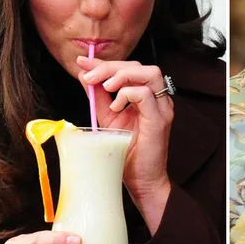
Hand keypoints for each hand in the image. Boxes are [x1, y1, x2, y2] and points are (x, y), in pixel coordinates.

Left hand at [76, 56, 172, 204]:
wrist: (141, 182)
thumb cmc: (126, 153)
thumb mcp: (107, 118)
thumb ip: (99, 97)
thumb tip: (85, 76)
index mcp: (146, 96)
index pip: (128, 68)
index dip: (104, 62)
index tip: (83, 61)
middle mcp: (157, 98)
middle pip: (138, 66)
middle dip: (110, 66)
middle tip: (89, 76)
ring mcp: (161, 108)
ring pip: (149, 73)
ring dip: (122, 75)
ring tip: (105, 87)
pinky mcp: (159, 120)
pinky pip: (146, 94)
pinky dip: (127, 95)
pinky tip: (115, 107)